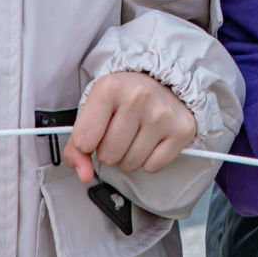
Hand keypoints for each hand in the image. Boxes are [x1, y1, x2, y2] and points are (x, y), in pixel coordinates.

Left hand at [63, 72, 196, 181]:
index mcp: (110, 87)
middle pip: (108, 156)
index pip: (84, 141)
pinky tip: (151, 140)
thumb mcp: (92, 111)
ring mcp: (162, 114)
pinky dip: (149, 160)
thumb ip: (76, 147)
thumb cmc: (122, 98)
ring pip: (130, 164)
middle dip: (110, 151)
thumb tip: (84, 175)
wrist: (161, 82)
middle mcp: (138, 97)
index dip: (86, 144)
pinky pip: (153, 166)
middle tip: (119, 131)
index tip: (95, 131)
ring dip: (128, 156)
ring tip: (135, 135)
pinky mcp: (181, 129)